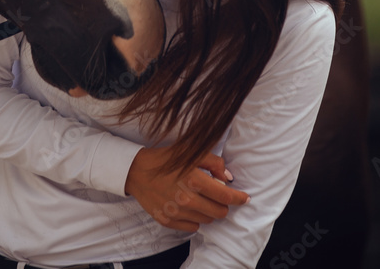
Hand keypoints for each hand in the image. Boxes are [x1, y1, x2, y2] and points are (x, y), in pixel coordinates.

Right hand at [125, 146, 249, 232]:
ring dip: (208, 211)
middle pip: (219, 212)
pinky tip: (188, 207)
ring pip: (207, 221)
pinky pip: (192, 227)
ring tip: (199, 199)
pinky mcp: (167, 221)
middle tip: (217, 196)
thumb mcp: (190, 151)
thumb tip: (229, 179)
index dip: (239, 198)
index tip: (244, 198)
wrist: (135, 171)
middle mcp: (186, 199)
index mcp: (194, 180)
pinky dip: (194, 219)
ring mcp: (176, 212)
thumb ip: (214, 162)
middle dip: (223, 205)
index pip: (226, 197)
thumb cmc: (165, 160)